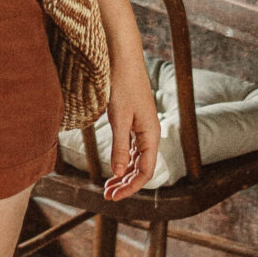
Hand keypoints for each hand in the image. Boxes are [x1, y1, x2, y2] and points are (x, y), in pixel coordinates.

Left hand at [101, 58, 160, 200]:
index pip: (146, 172)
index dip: (131, 188)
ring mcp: (143, 128)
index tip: (113, 197)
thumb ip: (120, 147)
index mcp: (151, 135)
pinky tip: (114, 167)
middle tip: (107, 196)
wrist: (122, 59)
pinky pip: (132, 148)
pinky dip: (123, 160)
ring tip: (107, 187)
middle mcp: (150, 134)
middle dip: (126, 184)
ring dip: (124, 175)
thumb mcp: (118, 118)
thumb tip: (119, 174)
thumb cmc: (121, 85)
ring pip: (137, 159)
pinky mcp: (135, 122)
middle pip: (142, 168)